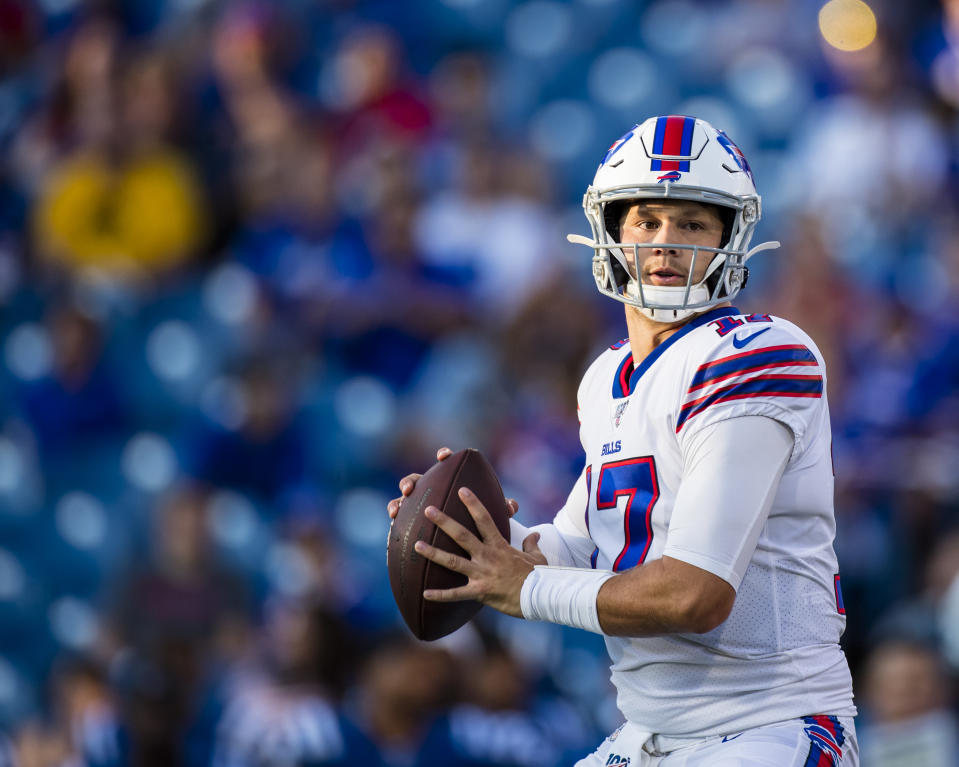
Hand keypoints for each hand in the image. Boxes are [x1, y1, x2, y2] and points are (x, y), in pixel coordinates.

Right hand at [387, 447, 519, 519]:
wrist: (468, 546)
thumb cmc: (480, 526)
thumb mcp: (493, 518)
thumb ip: (501, 509)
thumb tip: (510, 505)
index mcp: (451, 486)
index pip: (446, 466)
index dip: (444, 457)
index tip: (444, 455)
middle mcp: (432, 493)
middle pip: (418, 480)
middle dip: (411, 481)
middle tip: (409, 488)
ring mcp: (419, 507)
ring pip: (404, 500)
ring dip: (398, 502)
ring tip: (397, 508)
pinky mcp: (412, 523)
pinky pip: (400, 521)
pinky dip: (396, 520)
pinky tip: (394, 524)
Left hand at [412, 487, 545, 617]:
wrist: (541, 596)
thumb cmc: (540, 576)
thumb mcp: (537, 556)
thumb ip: (531, 544)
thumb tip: (535, 534)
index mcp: (499, 545)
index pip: (484, 519)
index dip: (472, 503)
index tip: (462, 490)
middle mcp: (487, 556)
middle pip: (462, 535)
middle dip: (444, 522)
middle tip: (428, 510)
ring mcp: (482, 574)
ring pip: (452, 562)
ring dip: (433, 553)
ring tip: (416, 545)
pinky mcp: (480, 592)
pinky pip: (456, 594)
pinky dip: (440, 595)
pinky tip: (424, 593)